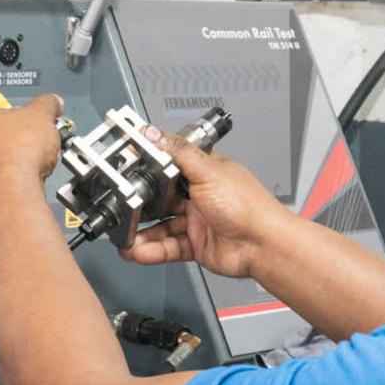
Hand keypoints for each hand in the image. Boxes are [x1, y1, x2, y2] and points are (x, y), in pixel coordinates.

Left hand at [0, 94, 63, 205]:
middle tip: (37, 147)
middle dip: (20, 144)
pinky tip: (26, 181)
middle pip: (0, 140)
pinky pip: (0, 184)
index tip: (36, 127)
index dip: (23, 120)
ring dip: (16, 165)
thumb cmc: (20, 150)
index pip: (2, 115)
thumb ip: (47, 103)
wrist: (14, 190)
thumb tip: (53, 102)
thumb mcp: (42, 114)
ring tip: (34, 166)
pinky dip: (13, 183)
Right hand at [119, 125, 293, 278]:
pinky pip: (168, 247)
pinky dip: (152, 250)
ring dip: (142, 233)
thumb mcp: (208, 171)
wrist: (263, 245)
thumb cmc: (247, 206)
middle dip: (140, 207)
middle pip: (160, 200)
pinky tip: (139, 251)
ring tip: (125, 238)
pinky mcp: (195, 245)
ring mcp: (196, 222)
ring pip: (161, 227)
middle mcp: (199, 196)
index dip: (147, 172)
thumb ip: (178, 152)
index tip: (125, 175)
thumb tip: (154, 133)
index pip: (168, 168)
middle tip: (121, 210)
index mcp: (203, 173)